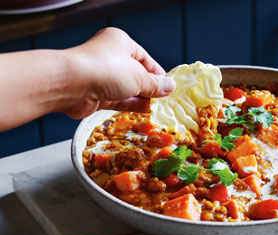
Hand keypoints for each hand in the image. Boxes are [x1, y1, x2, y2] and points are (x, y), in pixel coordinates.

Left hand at [61, 27, 175, 118]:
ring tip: (158, 107)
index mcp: (120, 42)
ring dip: (142, 98)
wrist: (70, 85)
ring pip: (127, 88)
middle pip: (135, 74)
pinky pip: (118, 100)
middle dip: (150, 87)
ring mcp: (102, 77)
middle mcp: (109, 57)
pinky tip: (145, 110)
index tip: (168, 85)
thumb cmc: (104, 69)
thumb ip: (155, 84)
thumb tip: (170, 87)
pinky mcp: (96, 95)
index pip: (144, 58)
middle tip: (164, 98)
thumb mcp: (138, 76)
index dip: (157, 72)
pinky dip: (131, 105)